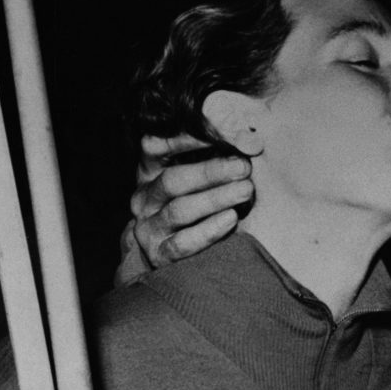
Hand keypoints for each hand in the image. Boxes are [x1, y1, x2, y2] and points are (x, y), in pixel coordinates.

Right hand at [131, 133, 254, 267]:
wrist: (166, 253)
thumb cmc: (190, 205)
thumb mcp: (190, 178)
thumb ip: (207, 158)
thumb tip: (243, 138)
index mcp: (148, 172)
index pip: (154, 145)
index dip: (183, 138)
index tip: (218, 133)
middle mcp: (145, 198)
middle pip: (172, 180)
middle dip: (210, 172)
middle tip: (243, 167)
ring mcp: (149, 228)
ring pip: (180, 210)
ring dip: (216, 198)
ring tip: (245, 190)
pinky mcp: (159, 255)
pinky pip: (184, 243)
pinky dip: (209, 230)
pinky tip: (231, 218)